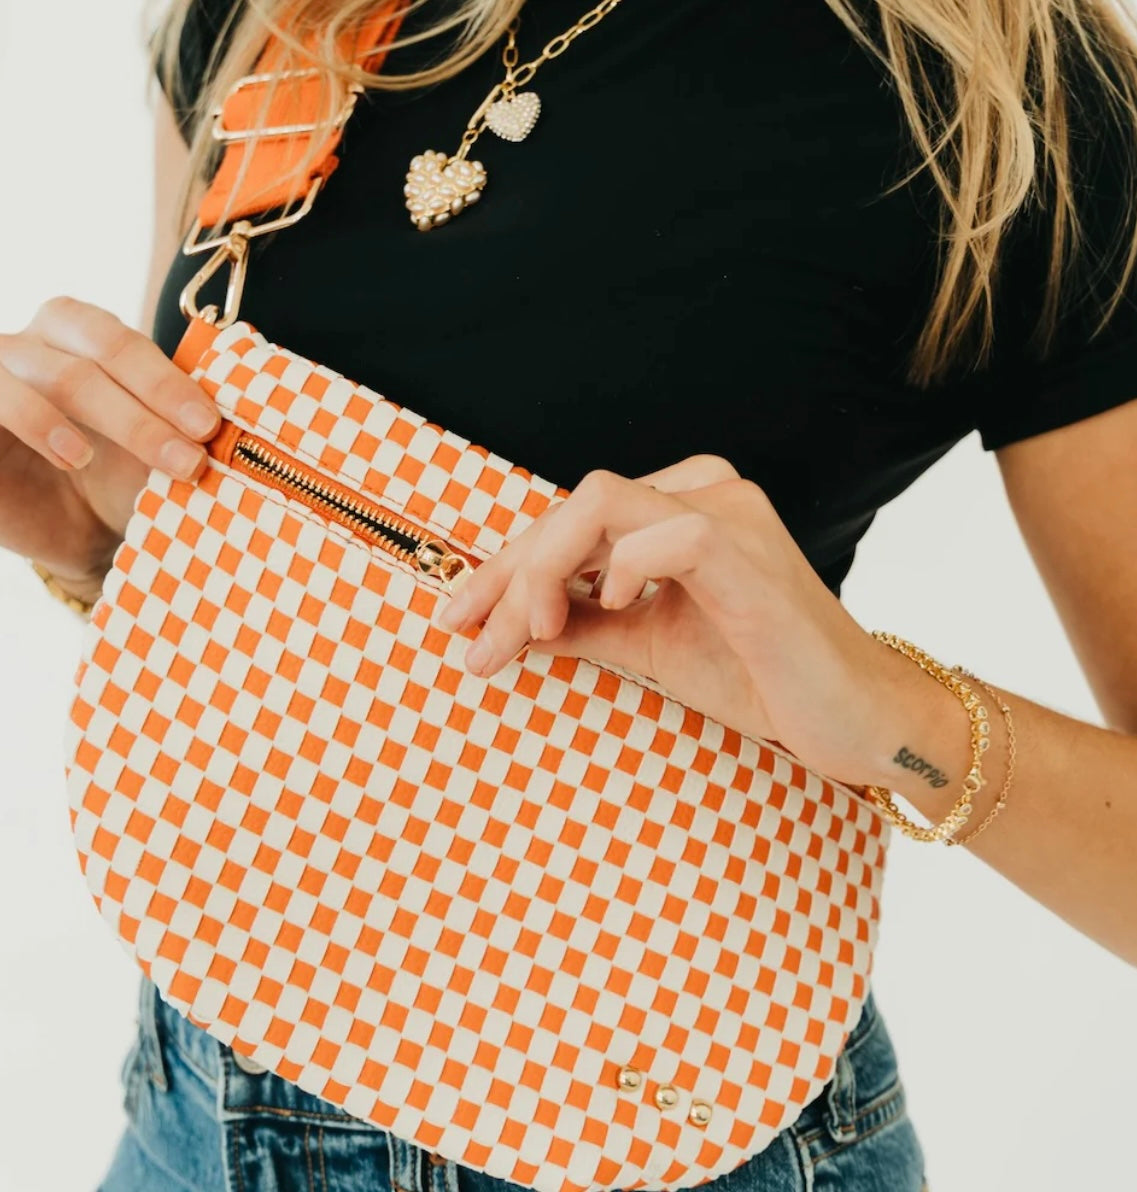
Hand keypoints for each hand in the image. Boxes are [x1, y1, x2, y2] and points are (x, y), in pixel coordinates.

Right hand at [0, 297, 218, 597]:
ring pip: (45, 374)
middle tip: (195, 451)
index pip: (120, 340)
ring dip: (111, 417)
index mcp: (78, 334)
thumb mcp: (159, 443)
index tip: (211, 424)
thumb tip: (248, 402)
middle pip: (88, 352)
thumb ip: (185, 414)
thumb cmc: (119, 477)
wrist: (76, 534)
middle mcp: (31, 346)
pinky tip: (72, 454)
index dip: (167, 379)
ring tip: (150, 461)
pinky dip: (36, 422)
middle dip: (151, 402)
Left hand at [436, 455, 955, 789]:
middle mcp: (702, 491)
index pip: (569, 520)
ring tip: (529, 638)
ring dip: (543, 572)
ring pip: (599, 504)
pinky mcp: (749, 552)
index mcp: (677, 507)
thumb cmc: (760, 676)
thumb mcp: (647, 647)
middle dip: (506, 575)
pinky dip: (619, 569)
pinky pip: (664, 535)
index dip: (504, 569)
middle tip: (473, 641)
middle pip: (571, 505)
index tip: (460, 622)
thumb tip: (504, 628)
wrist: (853, 718)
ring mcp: (728, 514)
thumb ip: (584, 626)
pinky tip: (608, 609)